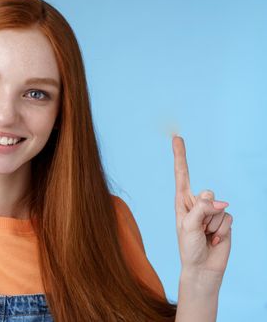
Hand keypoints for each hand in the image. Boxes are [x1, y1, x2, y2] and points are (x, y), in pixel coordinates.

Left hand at [172, 135, 232, 278]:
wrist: (202, 267)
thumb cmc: (189, 247)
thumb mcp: (188, 227)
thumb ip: (201, 209)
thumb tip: (220, 201)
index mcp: (182, 201)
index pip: (182, 174)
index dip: (180, 156)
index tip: (177, 137)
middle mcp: (197, 203)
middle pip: (207, 193)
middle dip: (206, 212)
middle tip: (199, 229)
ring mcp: (211, 211)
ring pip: (220, 208)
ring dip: (214, 225)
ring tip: (206, 236)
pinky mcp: (224, 220)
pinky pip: (228, 218)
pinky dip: (222, 231)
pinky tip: (215, 239)